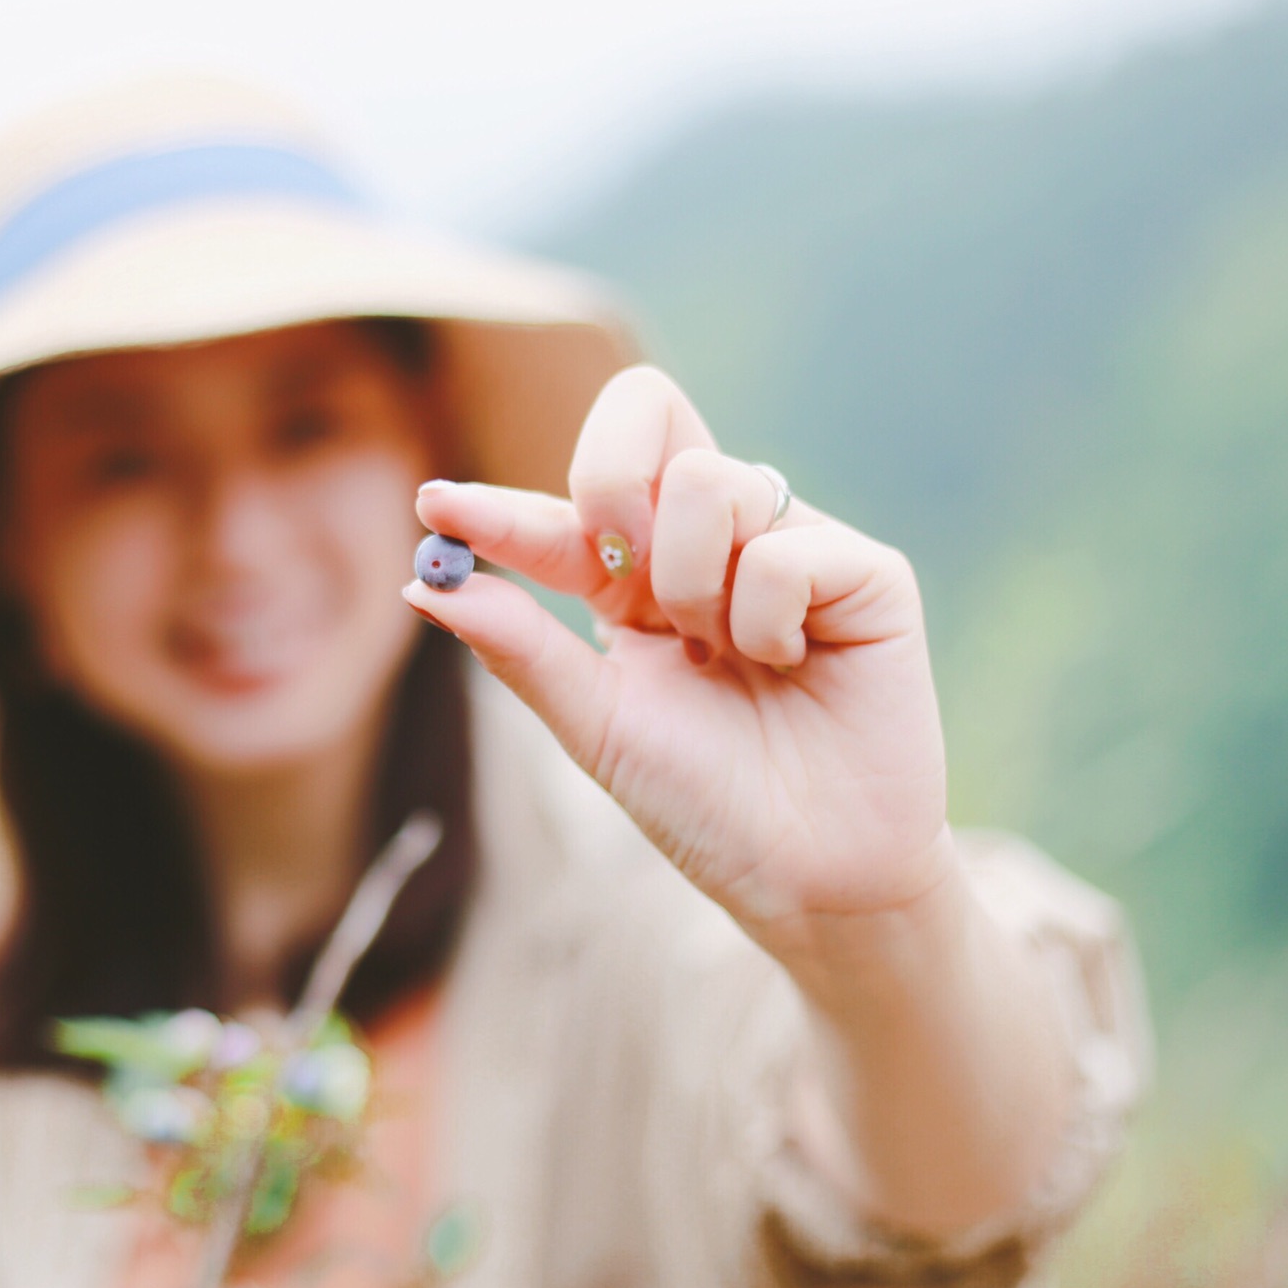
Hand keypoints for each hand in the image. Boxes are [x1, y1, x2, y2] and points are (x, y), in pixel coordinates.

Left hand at [403, 366, 957, 949]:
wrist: (810, 880)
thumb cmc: (703, 803)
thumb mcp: (596, 724)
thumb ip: (521, 646)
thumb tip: (422, 583)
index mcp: (638, 576)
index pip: (565, 508)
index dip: (500, 506)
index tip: (435, 507)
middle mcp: (712, 541)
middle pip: (647, 407)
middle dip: (608, 480)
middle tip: (617, 572)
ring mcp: (790, 543)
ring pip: (708, 479)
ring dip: (690, 584)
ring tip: (723, 655)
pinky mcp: (866, 572)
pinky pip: (781, 549)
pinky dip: (762, 619)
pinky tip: (790, 664)